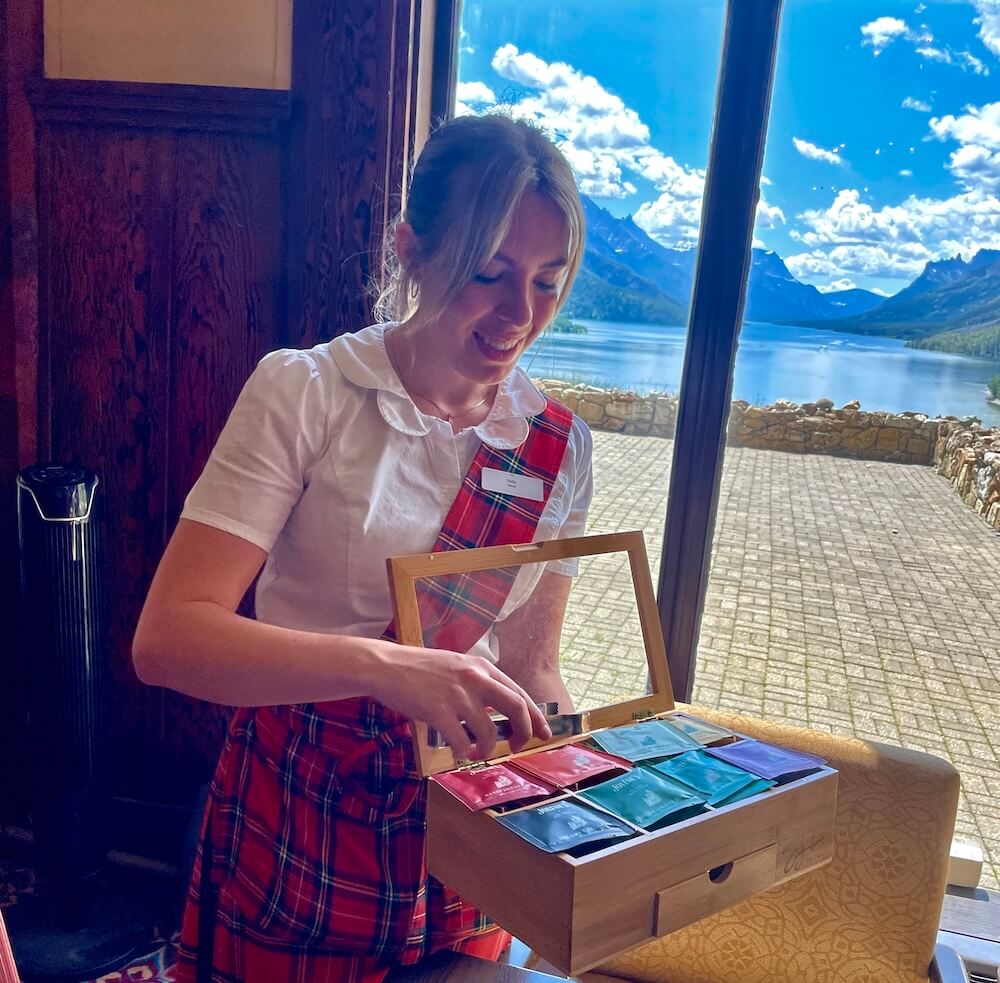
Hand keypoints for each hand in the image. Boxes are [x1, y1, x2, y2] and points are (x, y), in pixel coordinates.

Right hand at [371, 642, 551, 759]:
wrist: (386, 666)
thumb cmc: (419, 669)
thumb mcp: (456, 667)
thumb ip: (478, 684)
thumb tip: (497, 710)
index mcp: (481, 667)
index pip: (519, 693)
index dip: (535, 716)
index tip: (543, 732)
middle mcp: (475, 678)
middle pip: (516, 707)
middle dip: (524, 732)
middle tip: (517, 746)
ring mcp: (457, 694)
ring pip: (488, 731)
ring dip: (487, 749)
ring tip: (476, 751)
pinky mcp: (439, 711)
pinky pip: (461, 742)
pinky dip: (463, 753)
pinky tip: (458, 753)